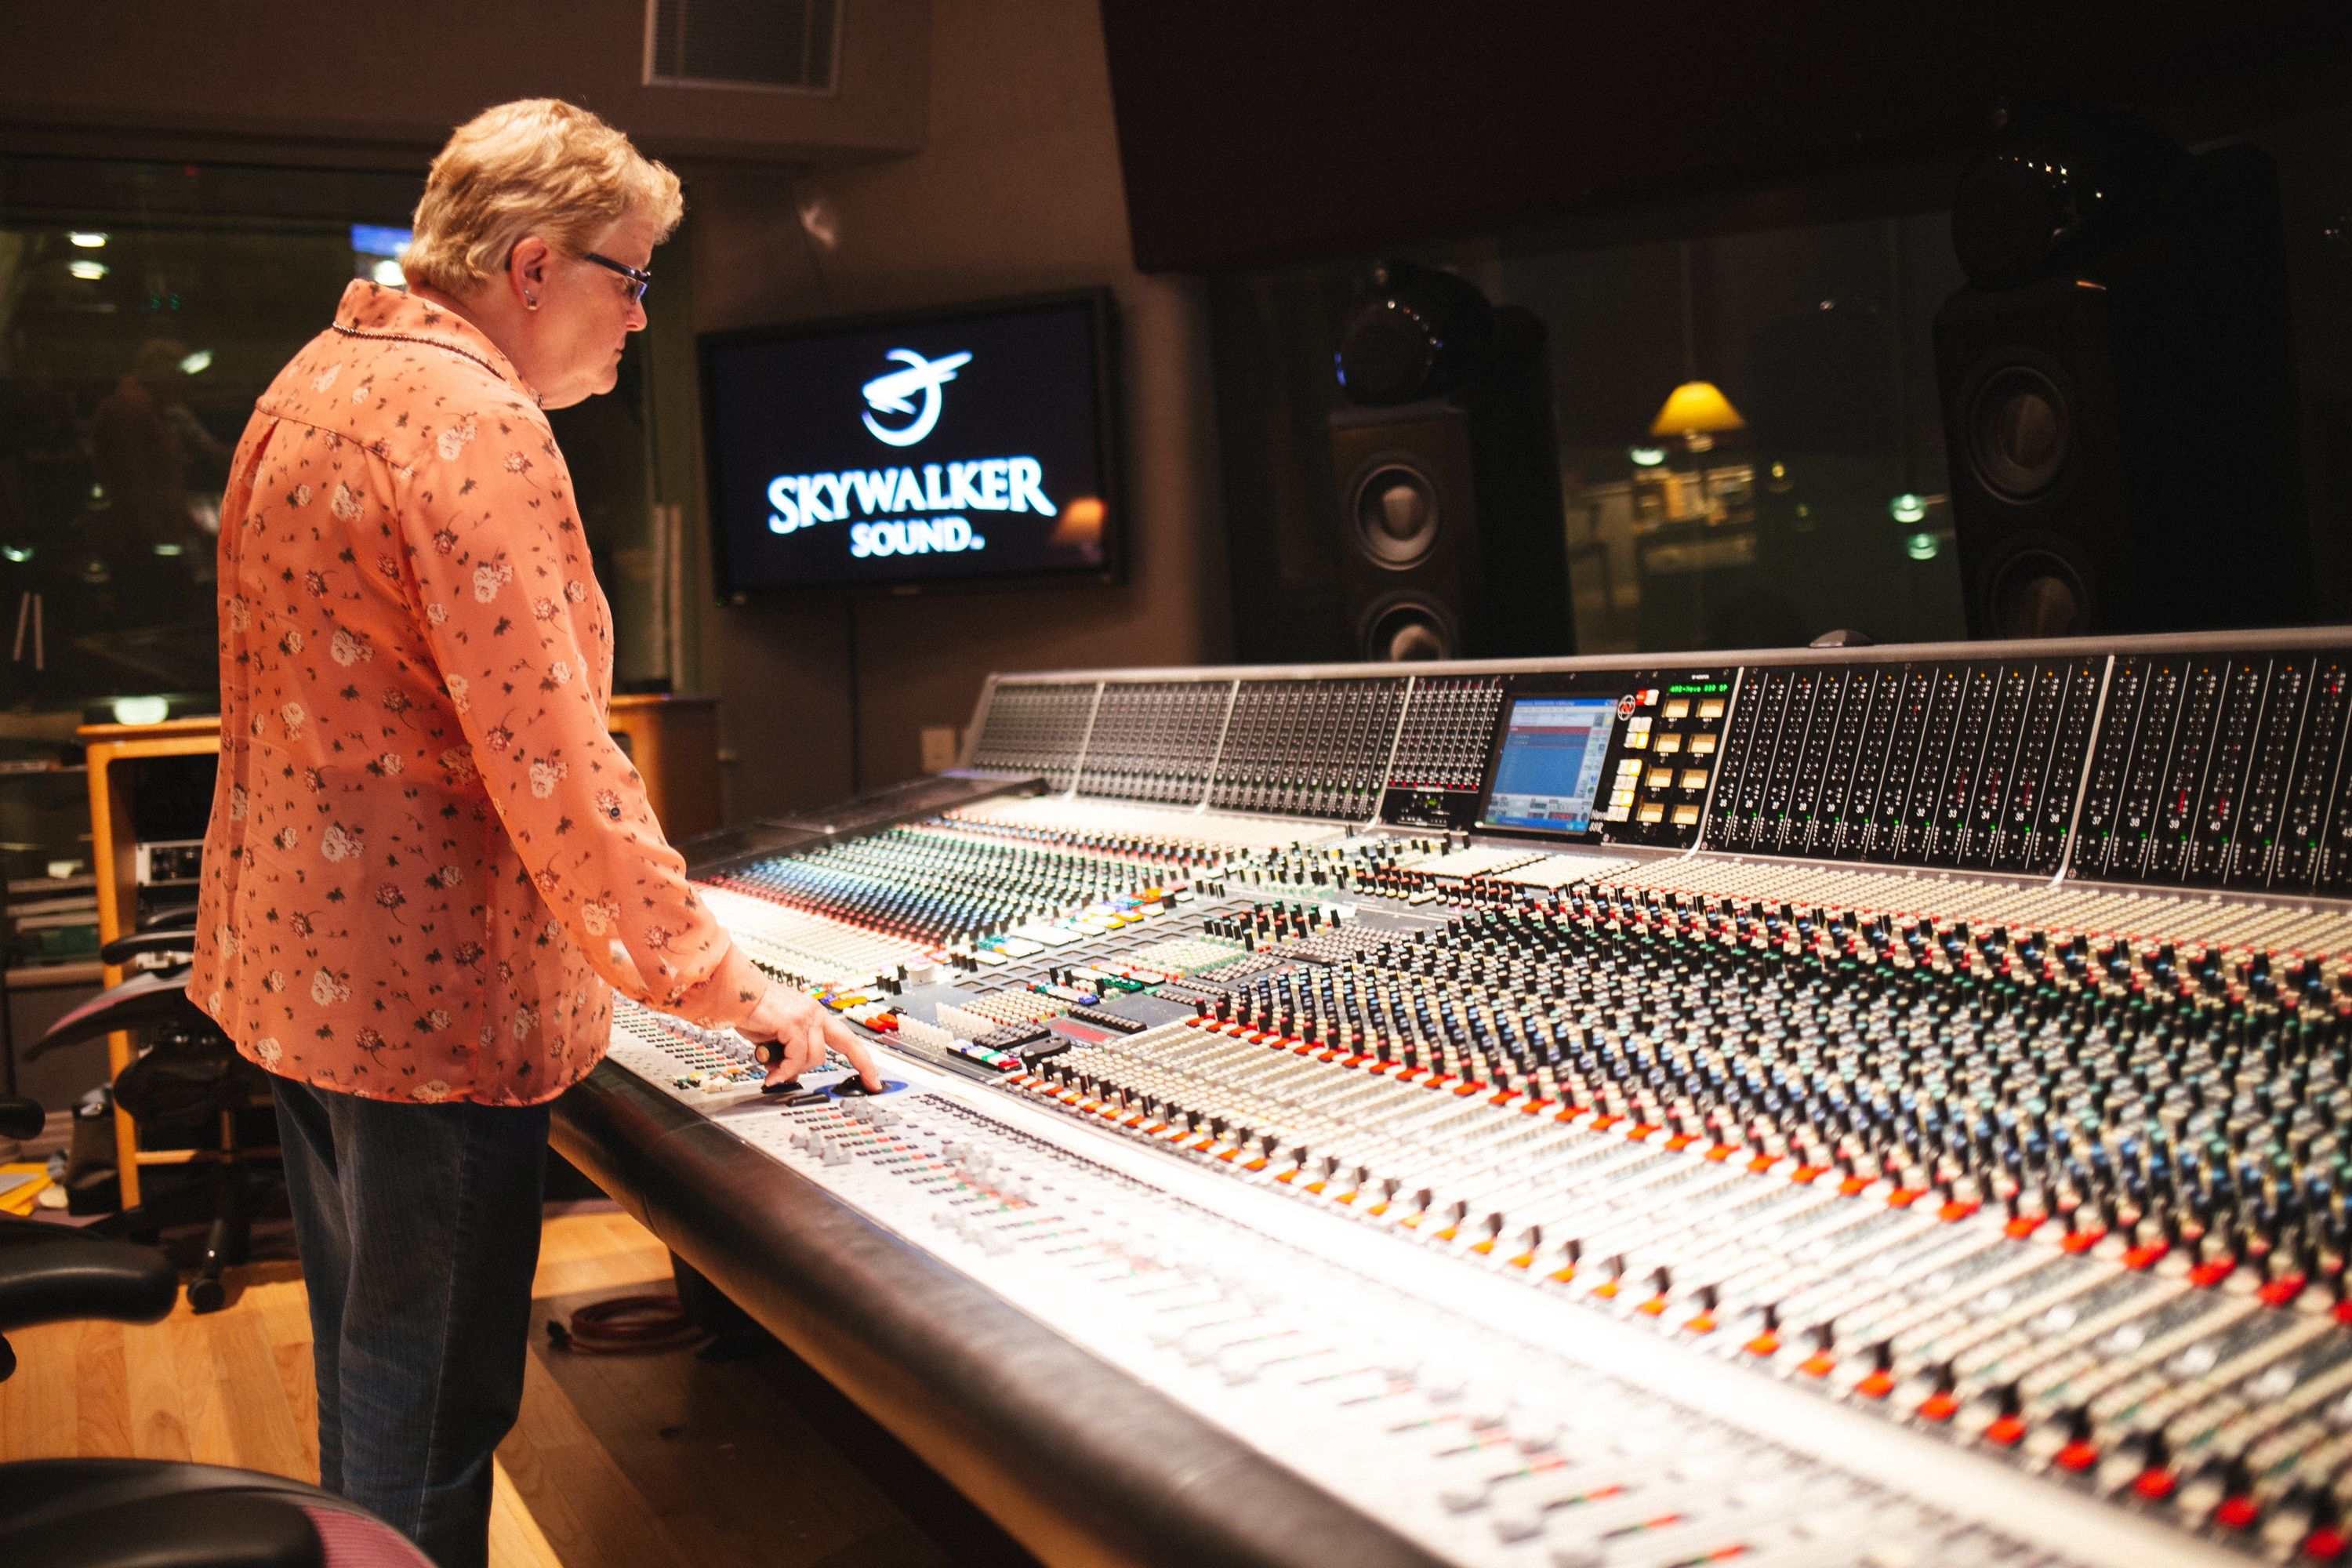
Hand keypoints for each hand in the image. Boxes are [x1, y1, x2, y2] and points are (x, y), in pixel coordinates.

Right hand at [736, 985, 882, 1091]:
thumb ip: (788, 1052)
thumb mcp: (776, 1036)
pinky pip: (796, 1057)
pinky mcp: (793, 1023)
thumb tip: (788, 1073)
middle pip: (838, 1049)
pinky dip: (784, 1069)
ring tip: (775, 1070)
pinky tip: (773, 1074)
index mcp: (815, 1015)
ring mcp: (806, 1017)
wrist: (734, 994)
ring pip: (815, 1057)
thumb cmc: (751, 1012)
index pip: (848, 1039)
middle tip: (815, 1079)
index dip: (863, 1061)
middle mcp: (815, 1013)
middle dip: (827, 1068)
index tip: (874, 1079)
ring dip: (794, 1069)